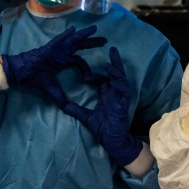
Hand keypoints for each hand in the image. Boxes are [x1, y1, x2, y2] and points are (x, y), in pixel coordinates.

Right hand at [1, 25, 106, 86]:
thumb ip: (59, 96)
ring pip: (72, 40)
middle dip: (92, 43)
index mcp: (63, 61)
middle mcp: (62, 52)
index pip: (79, 61)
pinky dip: (66, 36)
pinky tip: (73, 30)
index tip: (90, 77)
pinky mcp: (48, 47)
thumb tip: (66, 108)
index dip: (86, 68)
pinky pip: (59, 40)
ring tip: (94, 29)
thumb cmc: (34, 77)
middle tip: (105, 40)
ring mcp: (56, 49)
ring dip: (83, 35)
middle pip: (80, 46)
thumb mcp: (51, 88)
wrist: (21, 72)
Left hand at [59, 47, 142, 165]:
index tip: (86, 75)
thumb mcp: (85, 117)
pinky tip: (112, 74)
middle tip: (111, 48)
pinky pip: (123, 88)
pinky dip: (118, 81)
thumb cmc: (102, 128)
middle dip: (114, 61)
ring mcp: (120, 97)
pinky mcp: (124, 102)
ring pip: (121, 78)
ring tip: (111, 59)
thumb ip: (76, 110)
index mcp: (107, 95)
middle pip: (115, 74)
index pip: (102, 80)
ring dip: (116, 68)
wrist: (112, 140)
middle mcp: (115, 93)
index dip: (95, 75)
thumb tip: (63, 106)